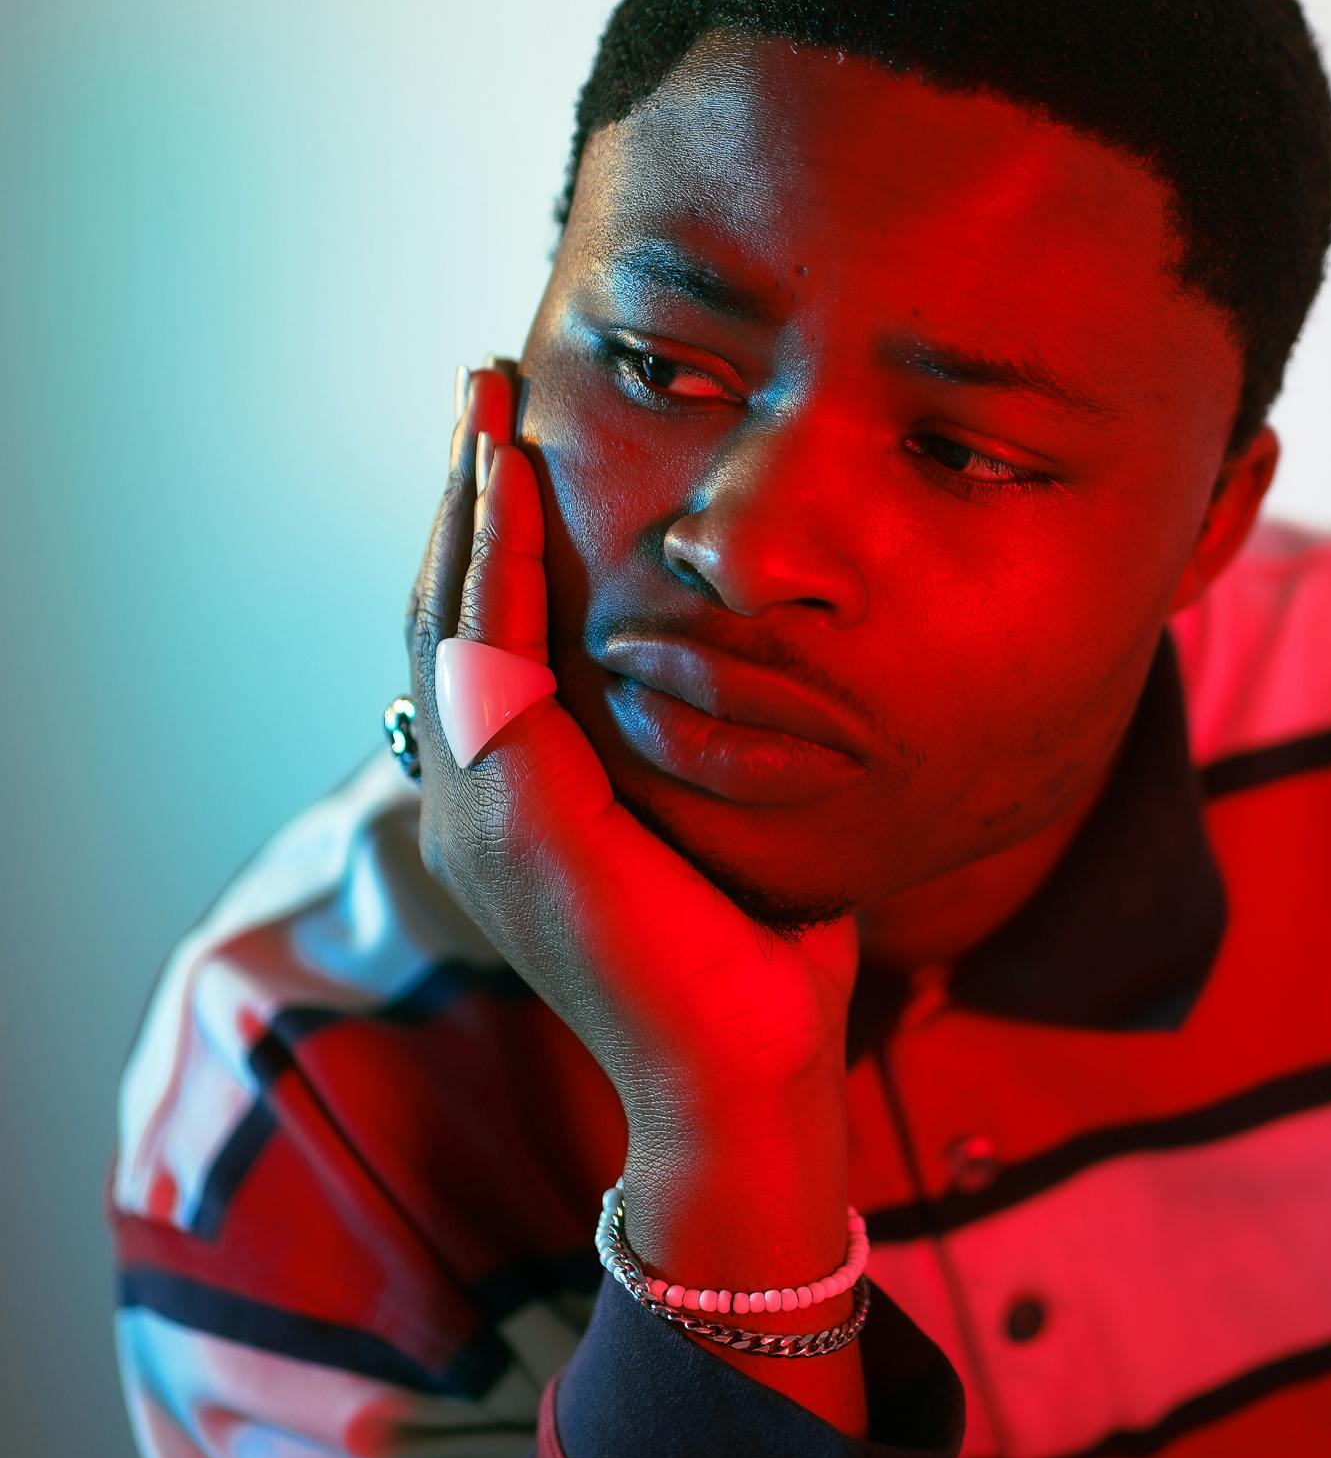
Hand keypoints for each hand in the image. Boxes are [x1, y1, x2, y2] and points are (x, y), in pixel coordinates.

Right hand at [403, 361, 859, 1256]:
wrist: (749, 1068)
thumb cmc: (755, 958)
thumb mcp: (717, 819)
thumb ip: (701, 748)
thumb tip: (757, 674)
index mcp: (514, 808)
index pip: (482, 646)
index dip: (486, 544)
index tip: (510, 447)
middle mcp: (474, 802)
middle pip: (446, 610)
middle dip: (462, 495)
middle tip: (479, 390)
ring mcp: (479, 807)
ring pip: (451, 613)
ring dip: (467, 499)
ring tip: (484, 405)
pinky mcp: (511, 810)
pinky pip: (488, 648)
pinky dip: (495, 555)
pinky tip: (510, 481)